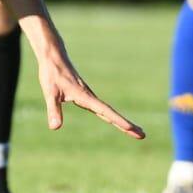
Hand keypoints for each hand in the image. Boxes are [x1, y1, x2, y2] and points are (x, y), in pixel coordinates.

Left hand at [26, 24, 145, 138]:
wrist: (54, 57)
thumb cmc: (51, 74)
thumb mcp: (50, 93)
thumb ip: (54, 110)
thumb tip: (55, 128)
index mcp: (85, 97)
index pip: (105, 112)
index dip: (118, 121)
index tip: (131, 128)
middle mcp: (90, 97)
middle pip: (112, 114)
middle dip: (127, 125)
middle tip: (142, 135)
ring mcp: (89, 96)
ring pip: (108, 111)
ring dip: (121, 121)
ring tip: (134, 130)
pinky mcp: (85, 95)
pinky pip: (101, 109)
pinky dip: (110, 116)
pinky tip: (112, 119)